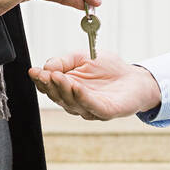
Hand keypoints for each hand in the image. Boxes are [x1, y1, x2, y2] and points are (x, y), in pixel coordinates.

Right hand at [28, 51, 161, 120]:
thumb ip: (65, 61)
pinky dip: (82, 96)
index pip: (50, 87)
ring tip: (56, 76)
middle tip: (44, 74)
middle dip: (49, 85)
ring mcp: (90, 109)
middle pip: (58, 97)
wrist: (136, 78)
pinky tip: (75, 86)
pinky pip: (91, 106)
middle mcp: (76, 102)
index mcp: (68, 89)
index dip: (41, 80)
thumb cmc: (109, 68)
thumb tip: (46, 66)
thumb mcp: (83, 58)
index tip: (33, 71)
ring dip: (63, 90)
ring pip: (72, 103)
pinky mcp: (106, 111)